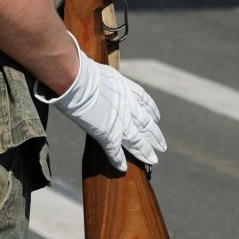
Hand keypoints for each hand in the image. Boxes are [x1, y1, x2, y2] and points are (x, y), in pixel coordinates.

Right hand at [39, 37, 163, 172]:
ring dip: (145, 151)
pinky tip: (122, 168)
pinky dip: (118, 160)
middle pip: (145, 124)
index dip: (151, 110)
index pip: (144, 101)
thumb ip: (102, 78)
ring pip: (137, 140)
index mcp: (126, 89)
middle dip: (154, 135)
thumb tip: (89, 71)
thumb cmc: (82, 70)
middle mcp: (127, 106)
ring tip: (154, 159)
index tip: (157, 117)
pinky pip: (114, 150)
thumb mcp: (100, 71)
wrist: (76, 78)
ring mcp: (118, 121)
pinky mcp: (106, 133)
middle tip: (163, 145)